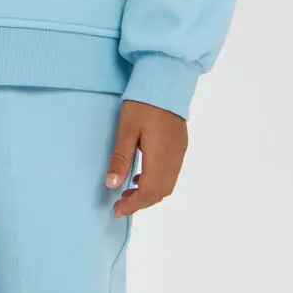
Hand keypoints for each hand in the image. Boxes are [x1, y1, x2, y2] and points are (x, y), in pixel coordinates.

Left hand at [104, 99, 187, 216]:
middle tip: (120, 205)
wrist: (166, 81)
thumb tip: (112, 185)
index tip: (117, 211)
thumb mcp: (126, 130)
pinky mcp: (180, 146)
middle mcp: (174, 159)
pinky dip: (157, 182)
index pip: (149, 192)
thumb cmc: (143, 104)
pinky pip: (171, 173)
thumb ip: (120, 159)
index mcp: (160, 157)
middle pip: (160, 192)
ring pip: (167, 185)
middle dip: (141, 202)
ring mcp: (179, 152)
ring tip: (128, 192)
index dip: (133, 205)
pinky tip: (141, 176)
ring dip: (149, 194)